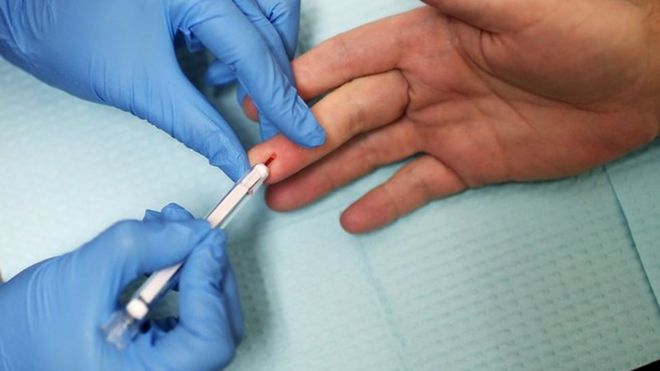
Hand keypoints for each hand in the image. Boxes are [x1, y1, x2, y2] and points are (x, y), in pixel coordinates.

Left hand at [0, 0, 324, 180]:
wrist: (26, 8)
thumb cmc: (66, 32)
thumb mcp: (140, 87)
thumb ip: (197, 125)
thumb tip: (233, 158)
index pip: (255, 53)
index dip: (284, 100)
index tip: (307, 132)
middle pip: (273, 25)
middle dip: (276, 77)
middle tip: (274, 120)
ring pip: (267, 9)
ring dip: (262, 54)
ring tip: (231, 85)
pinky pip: (243, 8)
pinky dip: (241, 40)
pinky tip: (215, 65)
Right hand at [0, 204, 242, 370]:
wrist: (4, 343)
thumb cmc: (26, 326)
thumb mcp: (84, 274)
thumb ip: (143, 246)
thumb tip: (194, 231)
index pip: (208, 342)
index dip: (211, 288)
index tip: (203, 243)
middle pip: (218, 329)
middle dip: (210, 273)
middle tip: (195, 231)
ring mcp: (162, 367)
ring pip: (209, 321)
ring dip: (198, 270)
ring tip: (171, 230)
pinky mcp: (159, 352)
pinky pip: (190, 317)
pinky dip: (185, 280)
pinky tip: (165, 251)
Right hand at [248, 2, 659, 232]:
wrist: (641, 77)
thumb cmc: (582, 25)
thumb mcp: (503, 0)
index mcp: (422, 41)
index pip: (345, 64)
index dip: (300, 84)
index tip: (261, 105)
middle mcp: (424, 83)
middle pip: (348, 115)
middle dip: (301, 140)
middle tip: (261, 167)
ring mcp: (444, 125)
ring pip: (371, 153)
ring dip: (326, 175)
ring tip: (284, 196)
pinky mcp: (470, 161)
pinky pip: (418, 185)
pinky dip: (386, 202)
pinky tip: (353, 217)